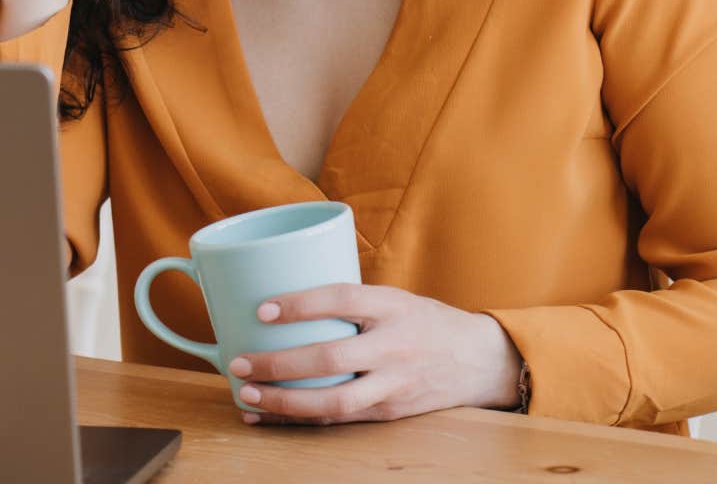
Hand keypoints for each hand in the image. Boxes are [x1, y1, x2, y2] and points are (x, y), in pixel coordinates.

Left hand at [226, 284, 523, 425]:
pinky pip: (339, 419)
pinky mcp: (389, 412)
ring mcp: (394, 384)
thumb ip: (352, 302)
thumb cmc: (424, 321)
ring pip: (335, 401)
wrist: (477, 360)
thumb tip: (285, 300)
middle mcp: (395, 346)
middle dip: (280, 364)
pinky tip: (268, 417)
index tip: (262, 309)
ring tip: (247, 396)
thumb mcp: (395, 297)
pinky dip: (300, 420)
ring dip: (285, 403)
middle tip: (239, 363)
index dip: (301, 304)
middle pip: (333, 359)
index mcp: (394, 307)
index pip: (344, 299)